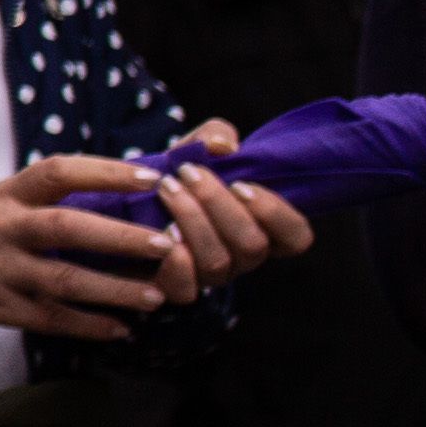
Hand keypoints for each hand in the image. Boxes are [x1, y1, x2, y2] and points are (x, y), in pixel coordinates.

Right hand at [0, 159, 194, 339]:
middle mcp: (4, 229)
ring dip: (115, 290)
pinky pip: (51, 319)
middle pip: (66, 229)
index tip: (152, 178)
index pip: (59, 173)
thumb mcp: (0, 198)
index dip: (106, 173)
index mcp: (8, 195)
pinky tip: (121, 328)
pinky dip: (89, 326)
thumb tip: (122, 191)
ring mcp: (1, 270)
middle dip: (121, 238)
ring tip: (157, 296)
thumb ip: (48, 197)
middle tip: (168, 245)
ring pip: (64, 281)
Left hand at [150, 122, 314, 288]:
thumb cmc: (177, 172)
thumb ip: (216, 136)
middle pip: (252, 245)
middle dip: (219, 204)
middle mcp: (242, 257)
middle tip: (188, 173)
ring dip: (192, 219)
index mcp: (261, 226)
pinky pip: (186, 290)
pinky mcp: (177, 287)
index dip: (276, 213)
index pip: (296, 237)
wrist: (129, 195)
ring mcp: (212, 276)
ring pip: (218, 261)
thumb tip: (223, 147)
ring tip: (167, 187)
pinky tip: (161, 232)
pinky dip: (176, 262)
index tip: (242, 184)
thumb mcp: (198, 146)